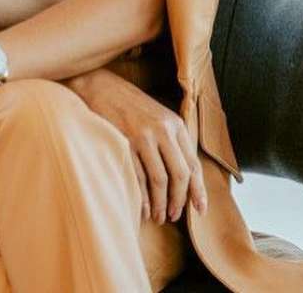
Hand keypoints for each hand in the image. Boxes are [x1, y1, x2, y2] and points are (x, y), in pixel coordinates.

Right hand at [73, 69, 207, 223]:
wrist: (101, 87)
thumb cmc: (131, 106)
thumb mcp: (159, 117)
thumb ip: (172, 141)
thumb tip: (185, 178)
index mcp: (175, 124)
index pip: (193, 164)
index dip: (198, 190)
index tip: (200, 210)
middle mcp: (163, 130)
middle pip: (180, 175)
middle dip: (179, 201)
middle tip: (174, 216)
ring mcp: (142, 136)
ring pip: (160, 180)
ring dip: (161, 204)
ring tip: (159, 216)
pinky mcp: (123, 142)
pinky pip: (138, 177)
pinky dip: (142, 198)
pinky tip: (143, 208)